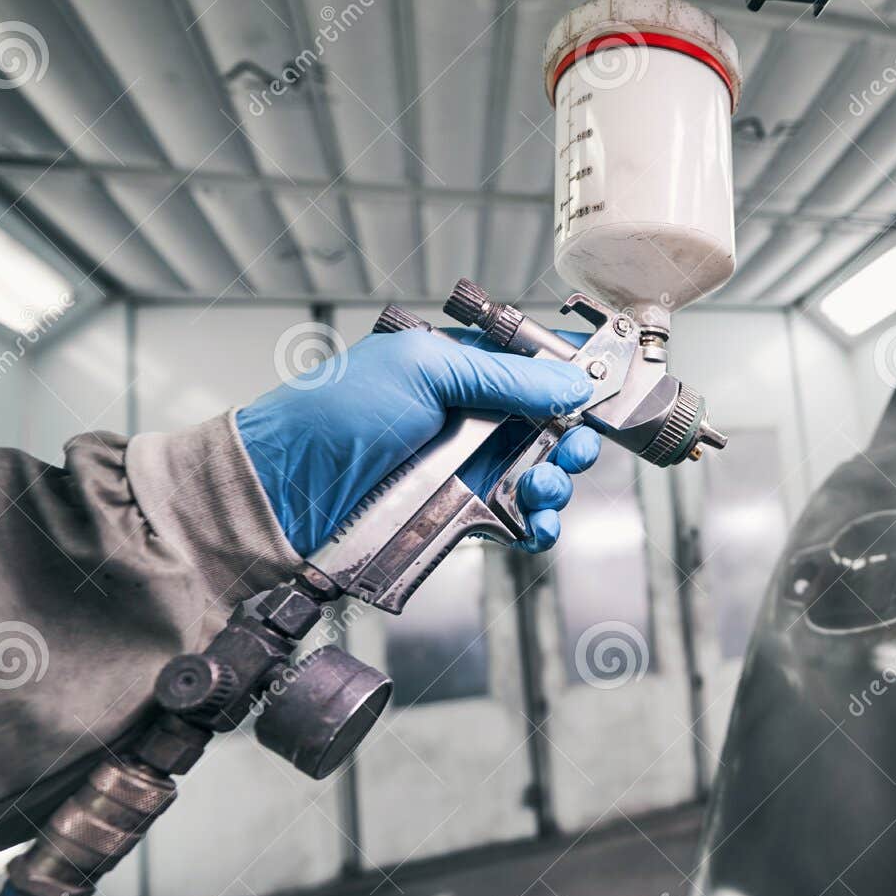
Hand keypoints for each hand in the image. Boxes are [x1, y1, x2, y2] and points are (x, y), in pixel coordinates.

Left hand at [235, 326, 601, 555]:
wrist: (287, 490)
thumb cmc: (334, 415)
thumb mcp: (425, 372)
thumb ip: (505, 377)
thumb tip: (571, 382)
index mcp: (464, 369)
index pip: (538, 367)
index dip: (578, 379)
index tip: (609, 391)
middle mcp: (472, 418)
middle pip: (554, 428)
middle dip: (575, 440)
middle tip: (572, 450)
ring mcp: (468, 469)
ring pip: (542, 477)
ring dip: (557, 485)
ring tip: (542, 490)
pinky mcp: (461, 515)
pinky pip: (517, 522)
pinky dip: (537, 527)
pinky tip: (533, 526)